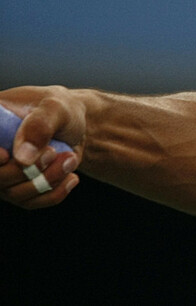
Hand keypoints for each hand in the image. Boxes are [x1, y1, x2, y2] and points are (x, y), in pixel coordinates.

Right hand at [0, 86, 85, 207]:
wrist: (75, 126)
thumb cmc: (61, 111)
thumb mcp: (57, 107)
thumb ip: (40, 126)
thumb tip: (22, 158)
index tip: (6, 155)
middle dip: (28, 170)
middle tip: (53, 153)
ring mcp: (2, 173)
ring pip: (14, 192)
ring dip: (47, 180)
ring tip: (70, 159)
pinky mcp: (18, 188)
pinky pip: (31, 202)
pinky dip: (54, 192)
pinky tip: (71, 177)